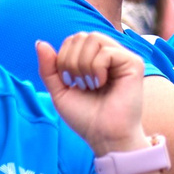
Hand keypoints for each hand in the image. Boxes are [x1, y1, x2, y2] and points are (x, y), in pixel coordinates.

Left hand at [32, 32, 149, 156]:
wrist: (104, 137)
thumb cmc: (86, 118)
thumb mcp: (59, 91)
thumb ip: (48, 68)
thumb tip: (39, 42)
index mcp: (94, 59)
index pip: (73, 40)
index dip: (63, 58)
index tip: (69, 82)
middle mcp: (110, 55)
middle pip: (81, 36)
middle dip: (71, 60)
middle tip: (80, 84)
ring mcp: (122, 58)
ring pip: (93, 39)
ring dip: (83, 65)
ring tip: (90, 85)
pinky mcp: (133, 63)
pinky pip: (106, 51)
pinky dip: (97, 68)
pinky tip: (101, 84)